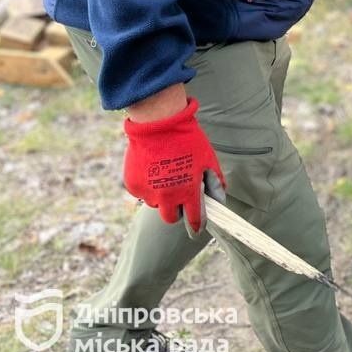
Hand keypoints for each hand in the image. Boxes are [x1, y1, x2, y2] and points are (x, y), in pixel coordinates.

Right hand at [123, 97, 223, 232]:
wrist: (158, 123)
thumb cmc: (187, 139)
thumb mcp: (208, 159)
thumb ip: (215, 181)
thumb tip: (218, 196)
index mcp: (187, 191)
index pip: (194, 219)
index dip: (197, 225)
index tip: (197, 228)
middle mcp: (166, 196)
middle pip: (171, 218)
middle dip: (176, 211)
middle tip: (179, 196)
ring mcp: (147, 192)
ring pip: (155, 204)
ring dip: (161, 196)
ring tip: (165, 173)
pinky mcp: (133, 185)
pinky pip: (142, 192)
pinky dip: (148, 185)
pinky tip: (152, 168)